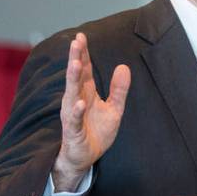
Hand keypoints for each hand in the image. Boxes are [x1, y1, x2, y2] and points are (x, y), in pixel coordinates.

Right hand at [52, 33, 130, 191]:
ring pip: (71, 94)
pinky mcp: (73, 131)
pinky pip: (74, 120)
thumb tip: (124, 67)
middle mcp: (76, 100)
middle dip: (75, 59)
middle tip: (75, 41)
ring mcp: (73, 115)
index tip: (81, 37)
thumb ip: (119, 90)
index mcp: (86, 93)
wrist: (85, 158)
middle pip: (76, 76)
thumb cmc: (96, 133)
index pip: (84, 70)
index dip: (83, 54)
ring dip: (73, 79)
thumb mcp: (114, 109)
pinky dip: (77, 111)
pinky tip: (80, 102)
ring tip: (76, 63)